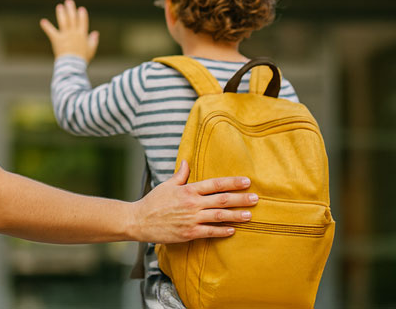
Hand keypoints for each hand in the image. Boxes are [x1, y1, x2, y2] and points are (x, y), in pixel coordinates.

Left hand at [39, 0, 99, 62]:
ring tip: (59, 6)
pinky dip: (46, 26)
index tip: (81, 8)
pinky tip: (42, 21)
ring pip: (63, 21)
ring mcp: (65, 35)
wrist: (73, 64)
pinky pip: (51, 31)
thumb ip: (93, 40)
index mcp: (82, 34)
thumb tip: (96, 33)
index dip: (82, 15)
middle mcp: (73, 32)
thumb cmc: (82, 59)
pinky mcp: (57, 39)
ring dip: (61, 13)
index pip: (82, 22)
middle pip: (72, 18)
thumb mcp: (91, 50)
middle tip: (69, 1)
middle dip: (71, 9)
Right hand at [128, 161, 257, 242]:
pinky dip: (222, 231)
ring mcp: (191, 219)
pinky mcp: (188, 233)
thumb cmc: (153, 201)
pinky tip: (233, 230)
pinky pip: (209, 232)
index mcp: (188, 189)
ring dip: (236, 216)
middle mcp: (192, 203)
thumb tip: (186, 162)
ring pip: (219, 216)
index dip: (232, 182)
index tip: (246, 181)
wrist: (139, 220)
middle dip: (240, 198)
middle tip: (255, 198)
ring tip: (250, 215)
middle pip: (221, 200)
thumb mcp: (167, 185)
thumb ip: (180, 175)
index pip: (215, 184)